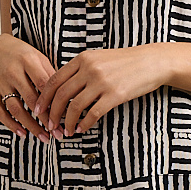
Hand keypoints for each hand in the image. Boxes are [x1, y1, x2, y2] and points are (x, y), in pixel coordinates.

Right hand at [0, 34, 55, 141]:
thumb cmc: (21, 54)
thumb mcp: (39, 57)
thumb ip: (51, 74)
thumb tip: (67, 95)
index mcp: (27, 61)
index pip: (44, 84)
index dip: (54, 102)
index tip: (65, 116)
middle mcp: (12, 72)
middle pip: (31, 100)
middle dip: (46, 119)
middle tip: (58, 133)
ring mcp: (0, 83)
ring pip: (16, 109)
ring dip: (31, 126)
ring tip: (44, 137)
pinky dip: (11, 124)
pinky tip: (23, 133)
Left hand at [36, 45, 169, 136]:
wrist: (152, 61)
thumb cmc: (125, 62)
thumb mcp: (99, 58)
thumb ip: (81, 69)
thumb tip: (63, 87)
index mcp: (83, 59)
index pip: (55, 79)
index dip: (43, 97)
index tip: (39, 109)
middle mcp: (90, 69)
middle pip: (61, 95)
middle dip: (52, 113)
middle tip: (49, 125)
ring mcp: (102, 82)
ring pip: (75, 106)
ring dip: (67, 122)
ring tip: (66, 131)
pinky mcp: (115, 95)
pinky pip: (93, 113)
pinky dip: (84, 124)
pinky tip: (81, 129)